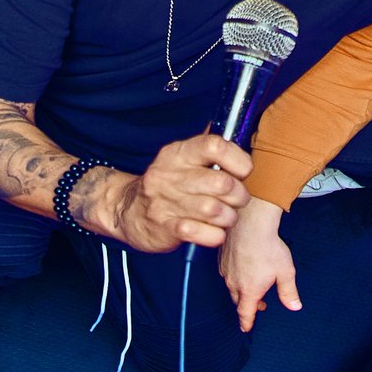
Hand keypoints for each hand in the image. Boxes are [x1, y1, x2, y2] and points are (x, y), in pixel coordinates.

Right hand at [90, 133, 252, 251]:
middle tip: (238, 200)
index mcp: (179, 153)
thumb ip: (208, 150)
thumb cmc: (166, 184)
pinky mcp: (164, 228)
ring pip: (214, 210)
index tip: (244, 171)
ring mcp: (166, 202)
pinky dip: (215, 235)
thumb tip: (239, 136)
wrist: (127, 210)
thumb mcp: (181, 159)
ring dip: (229, 217)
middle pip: (221, 183)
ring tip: (227, 217)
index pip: (214, 146)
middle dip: (239, 195)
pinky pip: (199, 233)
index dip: (238, 159)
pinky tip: (214, 232)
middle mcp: (171, 175)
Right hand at [220, 200, 299, 331]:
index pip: (245, 313)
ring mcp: (226, 270)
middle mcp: (234, 283)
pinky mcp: (221, 258)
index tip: (246, 328)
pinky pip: (226, 272)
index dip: (247, 322)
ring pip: (231, 287)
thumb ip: (289, 292)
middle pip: (238, 301)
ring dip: (241, 289)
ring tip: (253, 284)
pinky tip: (243, 267)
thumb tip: (294, 307)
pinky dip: (234, 275)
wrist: (250, 223)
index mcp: (249, 291)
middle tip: (261, 303)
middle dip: (248, 305)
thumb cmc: (268, 247)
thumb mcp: (285, 272)